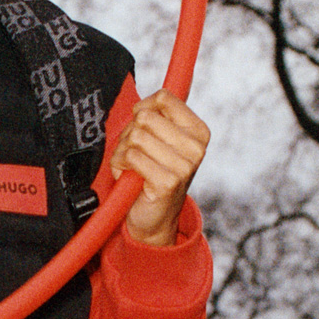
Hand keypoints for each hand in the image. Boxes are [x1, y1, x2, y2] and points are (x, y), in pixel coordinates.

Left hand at [111, 90, 210, 247]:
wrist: (154, 220)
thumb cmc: (152, 175)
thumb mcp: (158, 142)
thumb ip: (155, 118)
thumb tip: (141, 101)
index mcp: (198, 131)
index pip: (163, 98)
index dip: (142, 109)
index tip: (139, 126)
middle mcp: (196, 147)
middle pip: (145, 117)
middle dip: (129, 135)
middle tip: (134, 153)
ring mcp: (184, 165)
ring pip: (135, 137)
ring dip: (123, 152)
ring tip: (131, 166)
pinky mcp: (167, 182)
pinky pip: (130, 157)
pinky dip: (120, 166)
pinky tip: (129, 177)